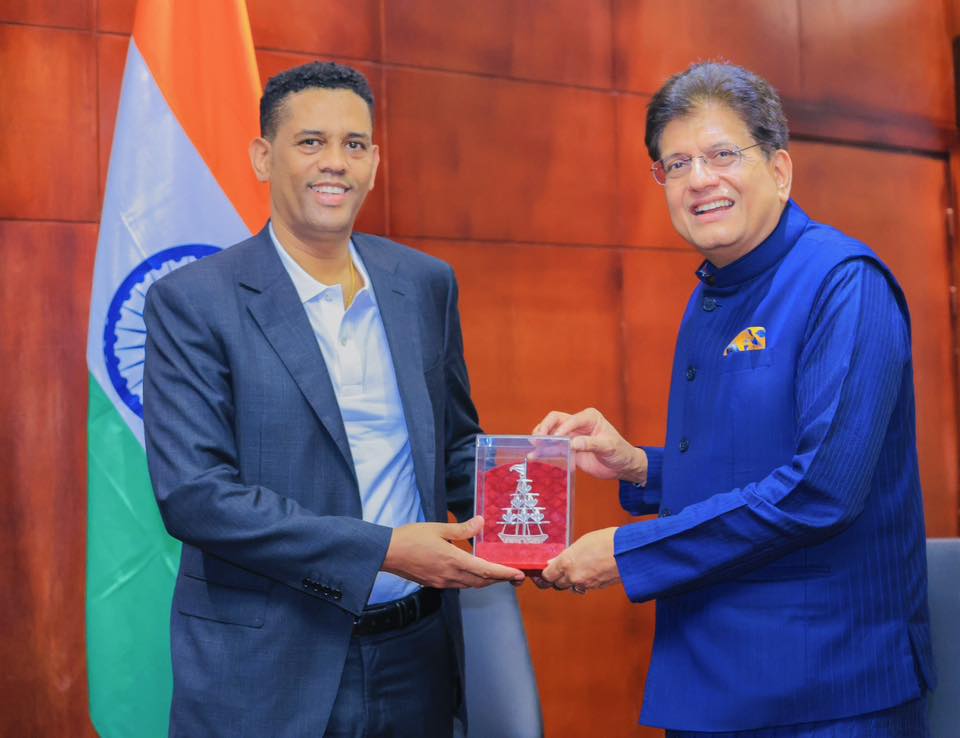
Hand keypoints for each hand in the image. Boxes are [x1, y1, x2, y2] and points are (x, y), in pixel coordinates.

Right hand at [382, 516, 524, 588]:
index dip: (504, 573)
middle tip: (515, 575)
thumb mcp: (438, 528)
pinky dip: (472, 581)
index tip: (518, 574)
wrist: (387, 553)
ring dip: (486, 581)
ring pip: (471, 585)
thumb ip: (462, 528)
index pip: (485, 570)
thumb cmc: (411, 538)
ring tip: (498, 574)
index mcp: (453, 560)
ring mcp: (442, 582)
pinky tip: (473, 573)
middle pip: (481, 581)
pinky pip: (459, 585)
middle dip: (500, 579)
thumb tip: (481, 522)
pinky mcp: (435, 583)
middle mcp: (450, 575)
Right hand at [532, 407, 646, 482]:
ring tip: (533, 447)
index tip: (555, 439)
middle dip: (544, 427)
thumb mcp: (608, 447)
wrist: (622, 466)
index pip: (570, 419)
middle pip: (555, 420)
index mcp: (589, 417)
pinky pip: (553, 447)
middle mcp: (578, 423)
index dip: (561, 429)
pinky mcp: (568, 448)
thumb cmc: (620, 452)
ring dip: (541, 438)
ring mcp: (571, 435)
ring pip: (550, 432)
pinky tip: (535, 456)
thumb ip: (591, 444)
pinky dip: (544, 451)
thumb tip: (573, 443)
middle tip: (537, 439)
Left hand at [540, 527, 619, 592]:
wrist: (628, 552)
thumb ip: (566, 554)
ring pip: (572, 587)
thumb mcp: (581, 542)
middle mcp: (573, 577)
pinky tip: (591, 570)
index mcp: (566, 563)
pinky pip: (586, 587)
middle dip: (559, 578)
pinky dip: (585, 582)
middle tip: (563, 569)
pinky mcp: (597, 588)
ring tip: (580, 568)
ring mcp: (586, 584)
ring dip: (572, 581)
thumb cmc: (606, 541)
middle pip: (558, 585)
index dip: (547, 573)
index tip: (548, 570)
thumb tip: (555, 561)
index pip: (547, 576)